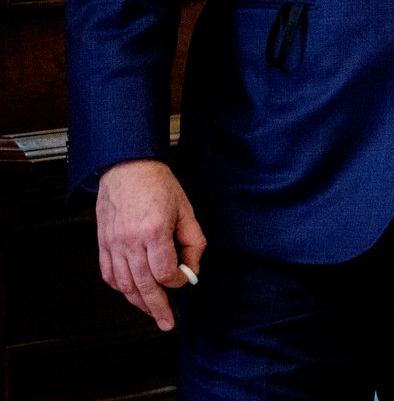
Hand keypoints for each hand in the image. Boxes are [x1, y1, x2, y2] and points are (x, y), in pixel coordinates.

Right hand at [95, 159, 205, 331]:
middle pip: (143, 285)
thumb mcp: (187, 210)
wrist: (127, 168)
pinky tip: (132, 293)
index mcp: (154, 231)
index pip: (165, 272)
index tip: (184, 278)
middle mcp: (130, 241)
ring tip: (152, 312)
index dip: (177, 281)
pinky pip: (109, 274)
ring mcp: (113, 244)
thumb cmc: (158, 186)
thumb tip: (192, 269)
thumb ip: (193, 242)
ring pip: (124, 285)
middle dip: (157, 308)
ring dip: (138, 302)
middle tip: (166, 322)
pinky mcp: (102, 244)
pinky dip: (121, 288)